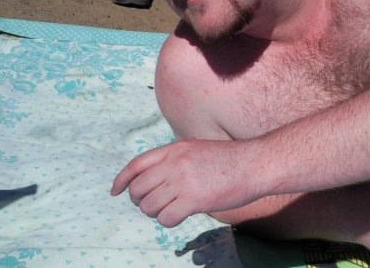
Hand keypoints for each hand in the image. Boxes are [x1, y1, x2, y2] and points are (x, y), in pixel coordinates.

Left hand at [111, 139, 259, 226]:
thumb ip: (175, 159)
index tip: (115, 191)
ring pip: (149, 205)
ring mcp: (183, 181)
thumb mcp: (196, 148)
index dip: (121, 179)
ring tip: (170, 209)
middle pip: (138, 188)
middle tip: (154, 204)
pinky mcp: (193, 200)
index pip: (136, 165)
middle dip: (140, 200)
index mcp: (174, 149)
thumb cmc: (229, 159)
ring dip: (155, 212)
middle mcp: (174, 163)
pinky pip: (165, 218)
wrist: (253, 164)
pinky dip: (168, 221)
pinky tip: (180, 216)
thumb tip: (155, 178)